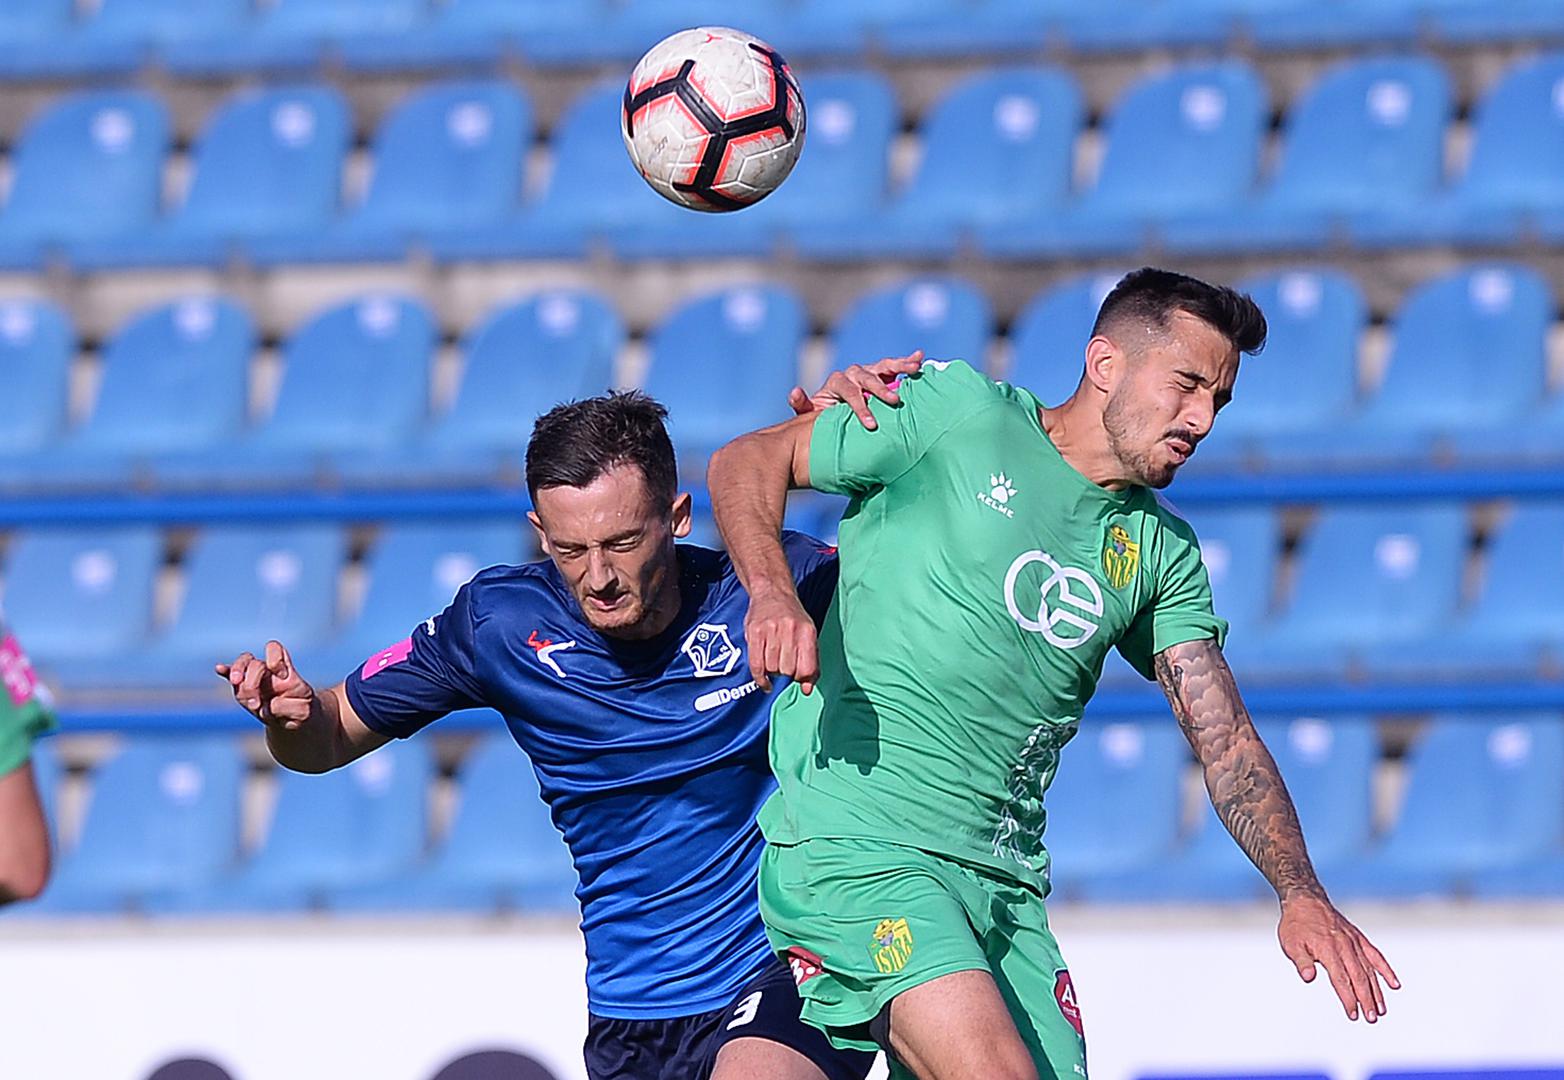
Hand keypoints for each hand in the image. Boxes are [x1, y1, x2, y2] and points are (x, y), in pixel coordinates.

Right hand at [215, 640, 314, 730]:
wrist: (293, 718)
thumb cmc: (301, 710)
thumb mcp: (303, 711)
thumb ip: (290, 708)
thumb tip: (269, 707)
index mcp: (284, 669)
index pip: (273, 648)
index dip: (275, 660)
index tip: (283, 677)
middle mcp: (267, 671)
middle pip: (254, 663)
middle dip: (251, 683)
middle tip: (256, 706)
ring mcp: (253, 679)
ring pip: (240, 669)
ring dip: (239, 684)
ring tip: (249, 704)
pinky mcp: (243, 690)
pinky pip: (231, 677)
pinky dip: (225, 672)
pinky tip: (219, 668)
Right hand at [744, 590, 818, 694]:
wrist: (772, 592)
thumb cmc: (792, 618)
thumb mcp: (808, 635)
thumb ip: (811, 663)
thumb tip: (807, 690)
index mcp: (807, 631)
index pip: (807, 668)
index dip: (802, 678)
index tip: (798, 676)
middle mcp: (790, 630)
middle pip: (788, 670)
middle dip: (786, 673)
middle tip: (784, 664)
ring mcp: (770, 630)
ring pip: (772, 668)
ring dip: (773, 671)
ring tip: (774, 661)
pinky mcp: (754, 632)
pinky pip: (756, 665)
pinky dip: (760, 678)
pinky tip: (764, 681)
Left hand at [788, 350, 923, 429]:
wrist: (830, 414)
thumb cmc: (821, 418)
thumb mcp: (809, 415)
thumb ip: (801, 405)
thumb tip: (794, 392)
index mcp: (836, 382)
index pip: (848, 392)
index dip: (859, 406)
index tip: (871, 424)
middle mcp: (852, 374)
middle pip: (868, 378)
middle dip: (881, 390)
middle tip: (894, 401)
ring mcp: (868, 372)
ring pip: (883, 366)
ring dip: (899, 365)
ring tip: (915, 367)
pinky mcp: (880, 374)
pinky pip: (894, 366)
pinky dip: (906, 360)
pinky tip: (920, 356)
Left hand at [1278, 894, 1399, 1021]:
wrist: (1305, 899)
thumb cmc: (1296, 923)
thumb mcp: (1291, 943)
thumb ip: (1301, 961)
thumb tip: (1308, 977)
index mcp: (1327, 949)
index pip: (1341, 979)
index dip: (1348, 998)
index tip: (1353, 1014)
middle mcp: (1344, 946)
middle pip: (1358, 977)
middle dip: (1366, 999)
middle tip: (1371, 1018)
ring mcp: (1353, 941)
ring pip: (1369, 969)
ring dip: (1376, 990)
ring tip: (1381, 1009)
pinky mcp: (1358, 938)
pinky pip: (1375, 955)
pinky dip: (1385, 970)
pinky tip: (1394, 984)